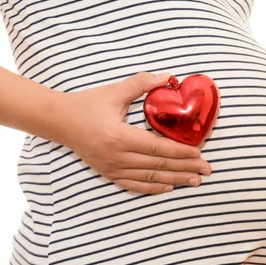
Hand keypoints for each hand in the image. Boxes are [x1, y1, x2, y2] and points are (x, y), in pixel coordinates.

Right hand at [57, 71, 211, 193]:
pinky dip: (153, 188)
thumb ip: (141, 83)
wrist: (59, 121)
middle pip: (158, 165)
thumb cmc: (86, 104)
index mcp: (119, 136)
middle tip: (206, 170)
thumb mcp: (114, 91)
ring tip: (195, 181)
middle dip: (185, 168)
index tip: (199, 153)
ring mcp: (111, 168)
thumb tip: (168, 77)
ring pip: (150, 178)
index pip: (157, 147)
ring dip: (175, 180)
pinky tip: (169, 188)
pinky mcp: (108, 173)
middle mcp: (116, 156)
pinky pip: (134, 185)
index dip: (180, 152)